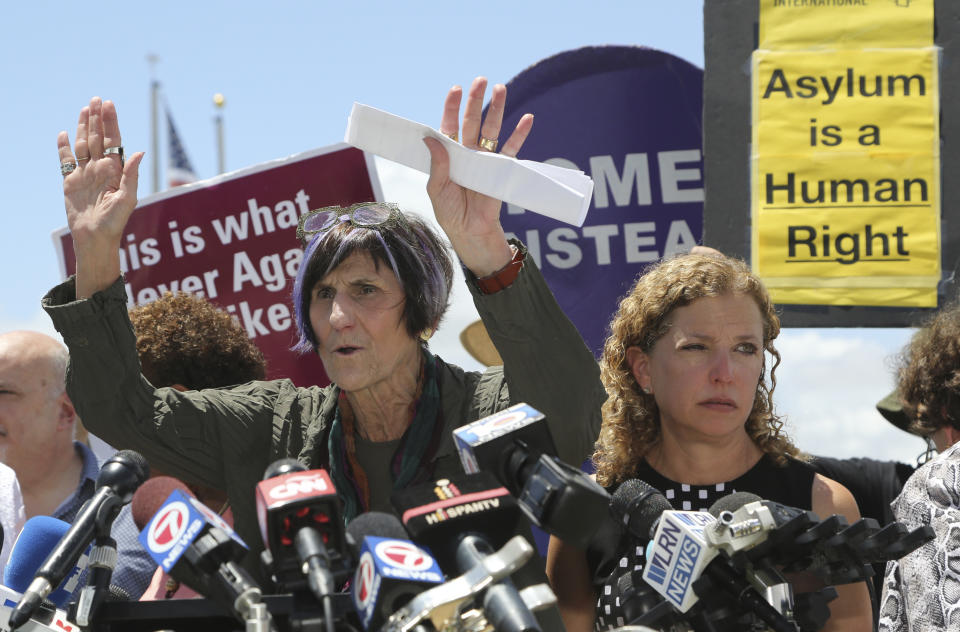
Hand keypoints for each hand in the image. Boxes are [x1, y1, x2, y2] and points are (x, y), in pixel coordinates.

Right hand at [56, 97, 143, 297]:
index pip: (114, 141)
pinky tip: (64, 133)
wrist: (95, 238)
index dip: (111, 123)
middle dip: (98, 119)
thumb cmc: (115, 222)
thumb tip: (139, 152)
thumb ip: (132, 175)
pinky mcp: (70, 182)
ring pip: (83, 145)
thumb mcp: (127, 199)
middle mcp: (100, 169)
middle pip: (98, 138)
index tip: (110, 105)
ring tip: (85, 109)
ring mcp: (85, 174)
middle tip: (97, 99)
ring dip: (83, 127)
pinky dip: (64, 147)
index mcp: (115, 170)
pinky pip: (66, 161)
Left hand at [423, 77, 532, 276]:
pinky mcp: (500, 171)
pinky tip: (527, 118)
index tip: (456, 89)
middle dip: (476, 101)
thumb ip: (437, 165)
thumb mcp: (437, 190)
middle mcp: (467, 154)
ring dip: (497, 109)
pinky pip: (511, 150)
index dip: (452, 108)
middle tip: (480, 80)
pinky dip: (519, 135)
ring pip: (492, 130)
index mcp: (449, 156)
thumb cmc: (450, 213)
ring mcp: (485, 160)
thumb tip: (431, 139)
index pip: (450, 126)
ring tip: (501, 88)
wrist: (470, 233)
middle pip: (472, 122)